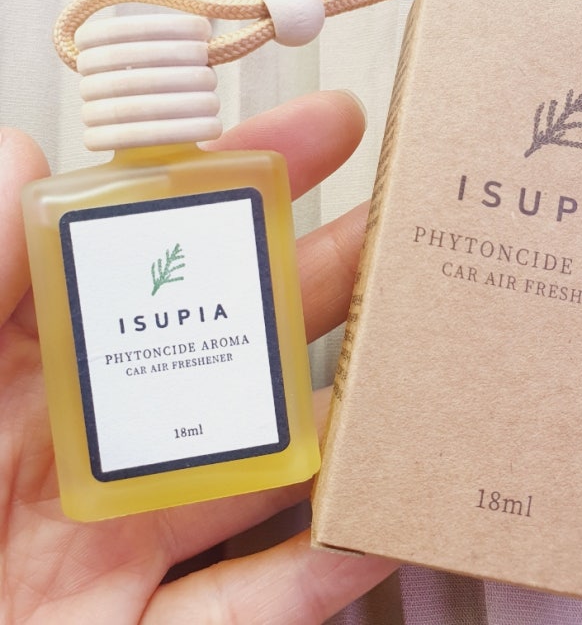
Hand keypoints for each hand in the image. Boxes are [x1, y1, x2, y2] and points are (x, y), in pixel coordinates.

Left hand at [0, 91, 395, 623]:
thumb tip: (25, 150)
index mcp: (16, 367)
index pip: (144, 249)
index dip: (232, 181)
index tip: (322, 130)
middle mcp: (77, 444)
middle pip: (224, 345)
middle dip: (322, 278)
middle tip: (408, 229)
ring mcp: (113, 545)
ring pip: (256, 472)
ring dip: (342, 421)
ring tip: (418, 363)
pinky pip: (247, 610)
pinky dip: (322, 572)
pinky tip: (383, 519)